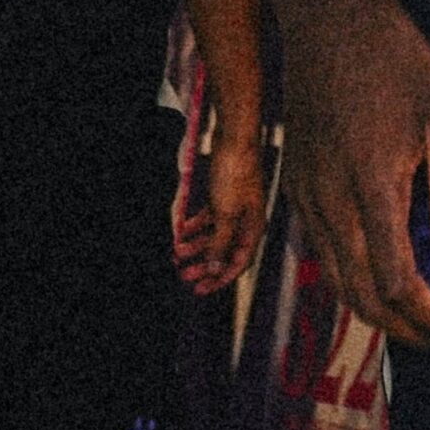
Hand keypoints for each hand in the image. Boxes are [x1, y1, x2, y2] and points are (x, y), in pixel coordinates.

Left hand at [174, 132, 269, 294]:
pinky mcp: (224, 195)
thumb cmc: (235, 174)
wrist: (234, 139)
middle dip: (204, 265)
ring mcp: (235, 207)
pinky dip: (195, 227)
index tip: (201, 289)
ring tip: (177, 253)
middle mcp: (246, 220)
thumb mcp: (225, 214)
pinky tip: (181, 231)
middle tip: (184, 276)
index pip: (239, 263)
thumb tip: (215, 268)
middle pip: (225, 251)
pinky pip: (209, 219)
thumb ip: (220, 243)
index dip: (220, 278)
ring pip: (214, 235)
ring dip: (196, 246)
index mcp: (253, 227)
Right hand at [283, 0, 429, 352]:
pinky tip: (383, 277)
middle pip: (364, 297)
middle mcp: (329, 200)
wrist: (330, 16)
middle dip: (409, 331)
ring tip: (424, 320)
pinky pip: (321, 253)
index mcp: (371, 185)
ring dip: (380, 313)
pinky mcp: (295, 184)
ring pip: (337, 282)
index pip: (398, 284)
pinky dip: (353, 280)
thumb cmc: (396, 59)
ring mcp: (305, 194)